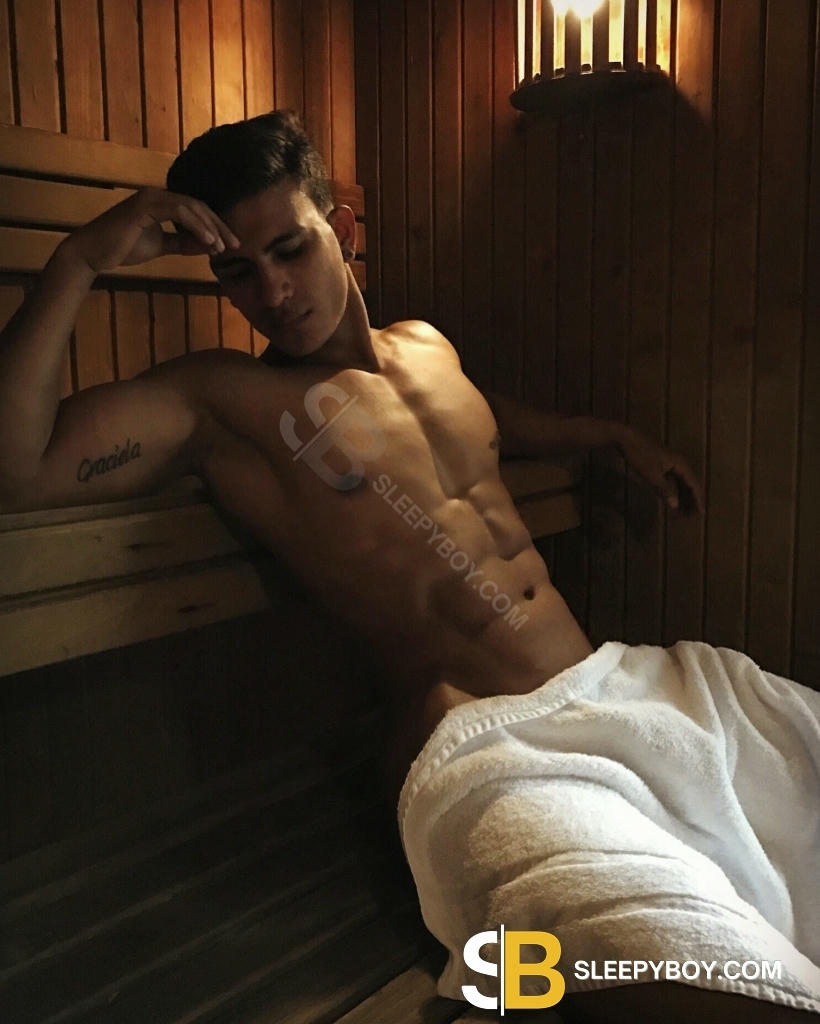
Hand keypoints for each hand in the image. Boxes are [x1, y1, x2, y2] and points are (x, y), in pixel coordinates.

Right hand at [65, 187, 239, 273]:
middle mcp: (157, 195)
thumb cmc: (123, 248)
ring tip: (223, 246)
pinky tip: (208, 242)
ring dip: (210, 227)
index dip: (216, 226)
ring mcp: (150, 197)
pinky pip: (178, 212)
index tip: (231, 245)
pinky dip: (196, 227)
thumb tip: (207, 245)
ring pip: (191, 208)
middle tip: (236, 244)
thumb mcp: (160, 246)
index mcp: (161, 202)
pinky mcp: (144, 206)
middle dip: (220, 226)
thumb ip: (182, 243)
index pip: (196, 211)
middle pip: (198, 206)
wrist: (94, 253)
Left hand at [620, 427, 704, 514]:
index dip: (698, 500)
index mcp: (680, 464)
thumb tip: (675, 505)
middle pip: (690, 484)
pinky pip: (674, 481)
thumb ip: (664, 489)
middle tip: (691, 517)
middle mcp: (679, 463)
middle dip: (692, 501)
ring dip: (683, 497)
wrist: (626, 438)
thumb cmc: (640, 455)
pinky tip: (672, 501)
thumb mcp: (651, 474)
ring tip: (683, 513)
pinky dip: (674, 491)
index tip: (701, 514)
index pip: (694, 484)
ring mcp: (671, 463)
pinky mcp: (663, 465)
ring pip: (682, 483)